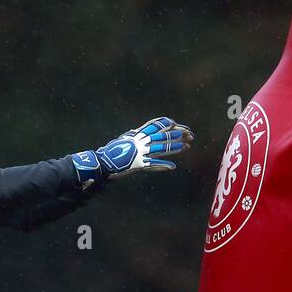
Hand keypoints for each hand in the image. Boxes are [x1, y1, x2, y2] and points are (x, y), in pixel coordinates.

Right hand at [70, 117, 192, 188]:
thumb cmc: (109, 152)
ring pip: (160, 147)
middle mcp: (140, 141)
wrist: (101, 162)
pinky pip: (152, 165)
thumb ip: (131, 135)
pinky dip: (162, 166)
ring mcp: (139, 152)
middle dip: (177, 134)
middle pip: (162, 135)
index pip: (156, 124)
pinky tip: (172, 167)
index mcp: (137, 134)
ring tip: (186, 145)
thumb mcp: (122, 140)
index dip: (168, 124)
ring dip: (174, 146)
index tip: (178, 124)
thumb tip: (134, 130)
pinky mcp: (137, 164)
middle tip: (190, 135)